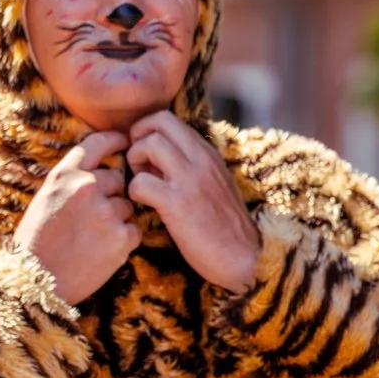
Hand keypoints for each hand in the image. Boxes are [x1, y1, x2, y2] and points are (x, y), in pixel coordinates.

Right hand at [14, 132, 137, 304]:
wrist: (35, 282)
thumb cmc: (38, 241)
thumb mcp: (46, 198)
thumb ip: (72, 179)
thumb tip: (104, 166)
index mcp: (65, 175)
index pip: (97, 144)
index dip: (115, 140)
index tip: (126, 140)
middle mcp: (87, 187)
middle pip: (117, 179)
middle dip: (110, 194)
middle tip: (89, 218)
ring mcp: (106, 212)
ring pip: (126, 205)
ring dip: (116, 218)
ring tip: (90, 238)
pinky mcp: (121, 237)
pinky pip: (134, 229)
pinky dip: (123, 239)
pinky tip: (101, 250)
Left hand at [127, 111, 261, 293]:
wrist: (244, 258)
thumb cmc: (224, 227)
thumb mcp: (215, 185)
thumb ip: (192, 167)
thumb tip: (158, 158)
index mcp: (208, 154)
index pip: (168, 119)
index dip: (147, 131)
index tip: (146, 155)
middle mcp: (202, 160)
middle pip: (158, 121)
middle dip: (137, 138)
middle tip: (139, 164)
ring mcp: (191, 180)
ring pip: (149, 144)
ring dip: (135, 162)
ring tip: (143, 185)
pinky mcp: (179, 204)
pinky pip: (141, 183)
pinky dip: (134, 193)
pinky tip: (144, 205)